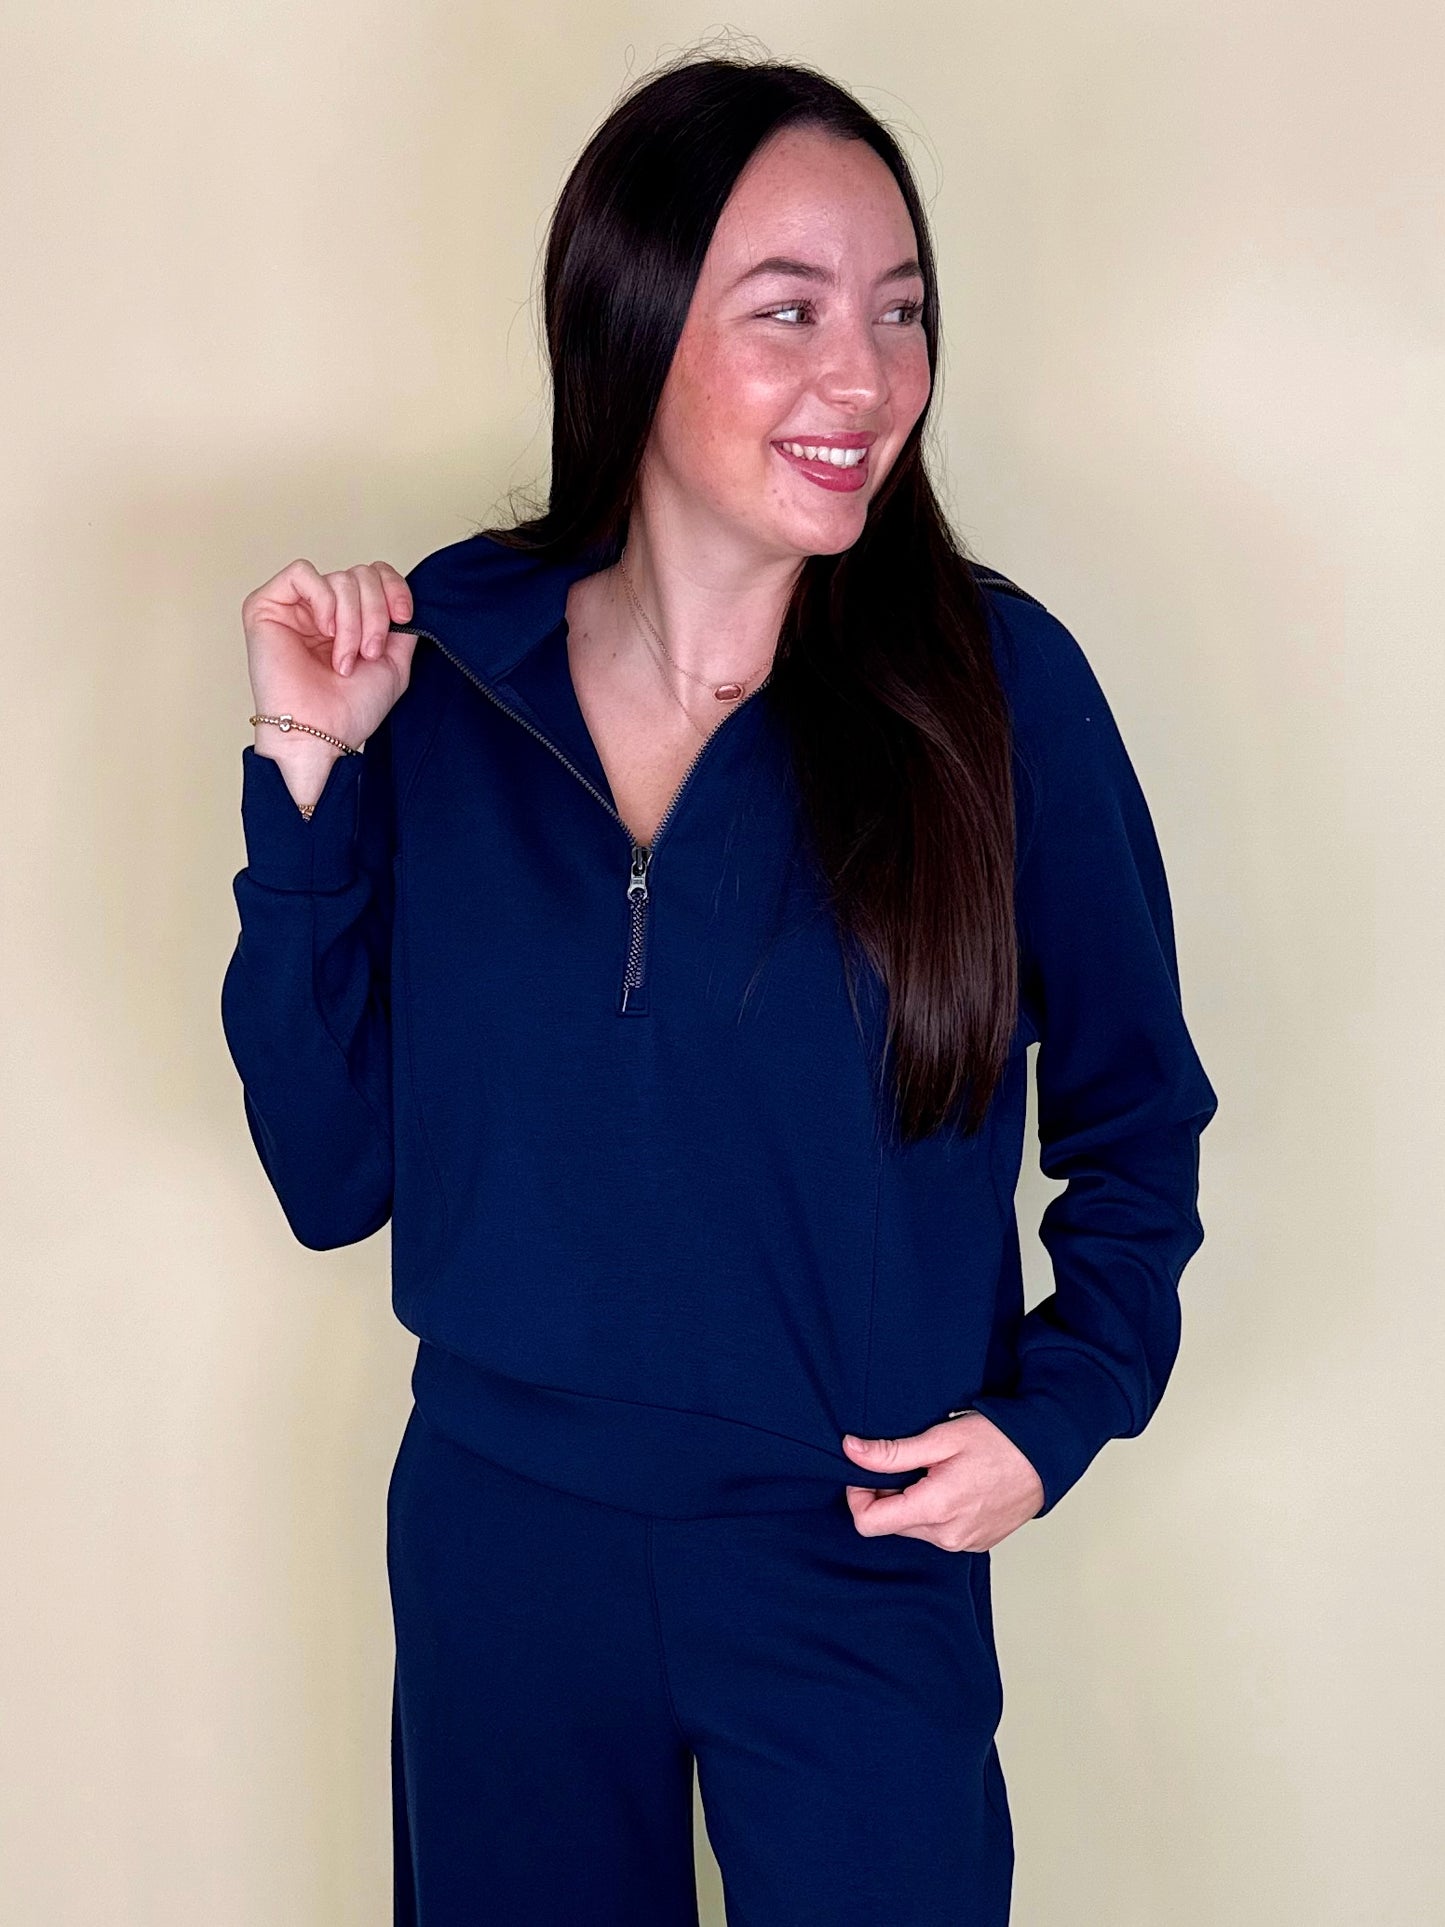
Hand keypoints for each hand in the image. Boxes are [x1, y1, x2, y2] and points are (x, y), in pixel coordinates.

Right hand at [242, 557, 418, 757]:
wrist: (321, 735)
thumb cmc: (349, 710)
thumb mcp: (394, 663)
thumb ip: (401, 626)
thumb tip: (403, 596)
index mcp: (349, 620)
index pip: (375, 574)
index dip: (394, 588)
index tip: (403, 617)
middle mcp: (323, 610)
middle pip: (361, 575)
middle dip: (374, 614)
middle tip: (369, 653)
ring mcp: (294, 607)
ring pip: (338, 579)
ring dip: (352, 622)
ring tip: (344, 659)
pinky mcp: (265, 606)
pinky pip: (302, 573)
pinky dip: (324, 600)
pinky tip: (325, 631)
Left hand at [841, 1413, 1044, 1550]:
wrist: (1047, 1456)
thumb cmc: (1000, 1441)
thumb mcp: (941, 1438)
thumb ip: (892, 1452)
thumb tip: (851, 1451)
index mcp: (935, 1509)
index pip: (869, 1523)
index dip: (858, 1495)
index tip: (866, 1472)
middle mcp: (947, 1537)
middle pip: (891, 1525)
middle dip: (887, 1494)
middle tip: (909, 1462)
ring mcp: (964, 1544)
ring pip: (915, 1528)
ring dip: (912, 1502)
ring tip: (936, 1471)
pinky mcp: (976, 1544)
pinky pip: (939, 1533)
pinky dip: (935, 1511)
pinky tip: (954, 1485)